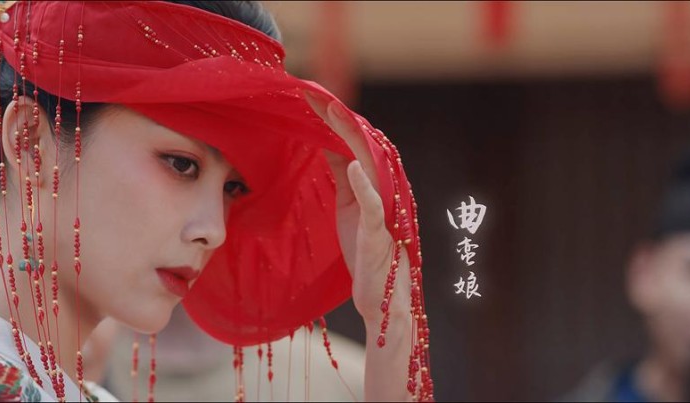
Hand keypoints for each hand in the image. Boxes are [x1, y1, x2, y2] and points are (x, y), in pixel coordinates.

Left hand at [303, 91, 394, 323]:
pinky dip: (364, 182)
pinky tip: (353, 164)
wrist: (379, 294)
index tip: (307, 95)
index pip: (349, 140)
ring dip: (350, 136)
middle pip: (359, 142)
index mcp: (370, 179)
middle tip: (313, 93)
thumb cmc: (363, 249)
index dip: (329, 117)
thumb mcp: (345, 203)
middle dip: (336, 117)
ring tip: (332, 112)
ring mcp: (382, 206)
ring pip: (369, 162)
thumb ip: (341, 174)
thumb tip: (327, 144)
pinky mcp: (379, 229)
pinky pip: (374, 202)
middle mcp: (380, 186)